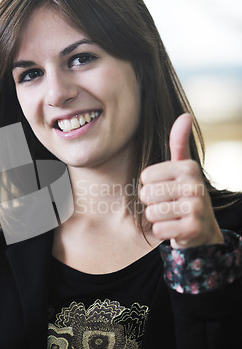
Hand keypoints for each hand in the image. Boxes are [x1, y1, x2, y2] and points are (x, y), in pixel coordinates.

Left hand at [139, 113, 222, 248]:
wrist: (203, 226)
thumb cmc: (185, 193)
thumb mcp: (183, 167)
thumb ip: (179, 142)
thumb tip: (185, 116)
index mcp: (188, 167)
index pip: (145, 177)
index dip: (151, 185)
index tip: (166, 188)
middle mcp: (195, 186)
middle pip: (146, 194)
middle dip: (153, 203)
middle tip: (168, 204)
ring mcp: (196, 208)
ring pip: (151, 213)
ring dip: (158, 218)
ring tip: (171, 215)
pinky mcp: (193, 229)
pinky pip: (158, 230)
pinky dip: (163, 232)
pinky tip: (175, 228)